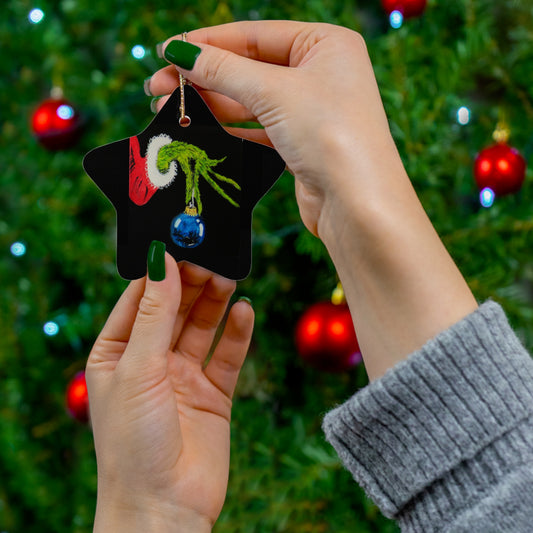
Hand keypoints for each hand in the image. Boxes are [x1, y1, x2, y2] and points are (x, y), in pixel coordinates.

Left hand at [86, 252, 253, 531]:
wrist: (165, 508)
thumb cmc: (133, 443)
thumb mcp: (138, 368)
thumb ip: (154, 314)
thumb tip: (161, 262)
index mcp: (117, 353)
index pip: (139, 299)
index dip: (159, 272)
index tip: (180, 244)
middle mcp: (150, 361)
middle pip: (174, 309)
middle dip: (191, 284)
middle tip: (211, 259)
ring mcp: (183, 376)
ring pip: (202, 326)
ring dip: (215, 302)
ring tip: (229, 278)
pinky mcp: (213, 393)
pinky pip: (227, 355)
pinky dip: (237, 333)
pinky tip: (245, 312)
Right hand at [148, 21, 397, 236]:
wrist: (358, 204)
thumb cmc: (331, 135)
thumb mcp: (274, 92)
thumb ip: (224, 70)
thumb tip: (179, 52)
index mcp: (325, 43)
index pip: (254, 34)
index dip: (207, 43)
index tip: (167, 52)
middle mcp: (321, 73)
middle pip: (249, 66)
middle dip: (203, 76)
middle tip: (158, 86)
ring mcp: (311, 110)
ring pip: (251, 99)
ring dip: (211, 103)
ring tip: (170, 108)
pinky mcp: (302, 143)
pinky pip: (258, 127)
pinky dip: (229, 127)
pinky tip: (200, 128)